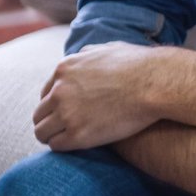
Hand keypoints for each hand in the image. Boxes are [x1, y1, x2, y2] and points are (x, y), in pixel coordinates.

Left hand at [33, 42, 167, 150]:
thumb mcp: (109, 49)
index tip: (66, 112)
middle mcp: (60, 91)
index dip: (55, 104)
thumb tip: (83, 56)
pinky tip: (76, 145)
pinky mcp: (77, 135)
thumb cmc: (139, 65)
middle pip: (40, 113)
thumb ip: (89, 54)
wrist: (155, 84)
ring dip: (52, 135)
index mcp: (65, 69)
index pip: (46, 93)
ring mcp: (67, 113)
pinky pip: (56, 145)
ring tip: (67, 139)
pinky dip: (63, 146)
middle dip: (50, 120)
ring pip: (42, 131)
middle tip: (64, 128)